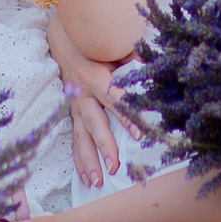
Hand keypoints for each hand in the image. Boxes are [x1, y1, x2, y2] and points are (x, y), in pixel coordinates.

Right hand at [46, 10, 137, 185]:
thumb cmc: (95, 42)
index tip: (140, 134)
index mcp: (95, 76)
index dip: (127, 117)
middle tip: (116, 167)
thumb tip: (156, 67)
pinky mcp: (73, 114)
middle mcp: (83, 95)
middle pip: (95, 124)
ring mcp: (75, 107)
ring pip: (81, 137)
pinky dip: (79, 160)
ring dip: (89, 161)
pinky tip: (86, 178)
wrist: (64, 39)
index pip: (114, 99)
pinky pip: (75, 140)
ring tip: (97, 182)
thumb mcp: (114, 44)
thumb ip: (133, 57)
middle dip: (105, 146)